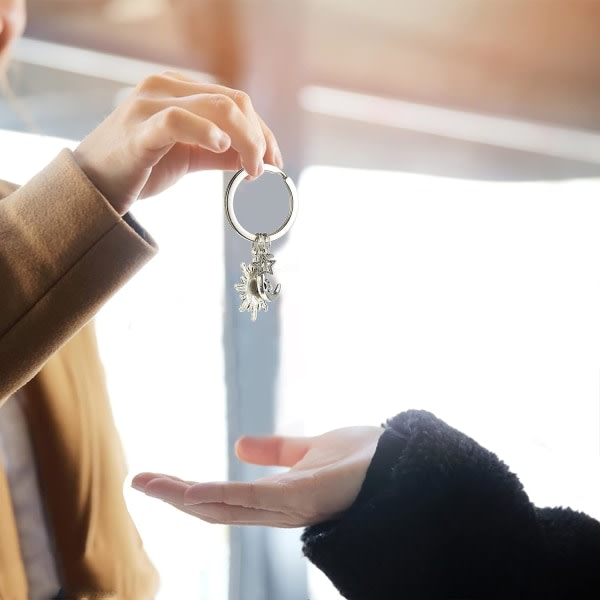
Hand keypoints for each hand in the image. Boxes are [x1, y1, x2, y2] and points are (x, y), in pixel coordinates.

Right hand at [73, 72, 281, 213]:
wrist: (93, 187)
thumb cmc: (139, 169)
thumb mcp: (188, 158)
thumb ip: (219, 153)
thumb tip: (255, 159)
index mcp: (178, 90)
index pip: (234, 101)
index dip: (262, 130)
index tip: (274, 161)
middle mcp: (166, 88)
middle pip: (232, 101)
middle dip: (259, 136)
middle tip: (266, 169)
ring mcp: (150, 104)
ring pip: (216, 107)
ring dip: (245, 140)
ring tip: (252, 169)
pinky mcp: (139, 129)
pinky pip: (178, 120)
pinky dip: (207, 133)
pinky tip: (222, 149)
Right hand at [132, 426, 383, 527]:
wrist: (403, 462)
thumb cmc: (362, 460)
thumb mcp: (308, 450)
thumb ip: (276, 452)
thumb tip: (237, 444)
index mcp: (277, 498)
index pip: (222, 500)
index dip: (187, 492)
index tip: (154, 479)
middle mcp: (278, 509)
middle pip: (217, 509)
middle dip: (176, 498)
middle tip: (139, 482)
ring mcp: (290, 507)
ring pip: (228, 508)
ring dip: (186, 498)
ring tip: (151, 484)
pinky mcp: (305, 498)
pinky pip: (256, 500)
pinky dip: (222, 496)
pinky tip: (194, 490)